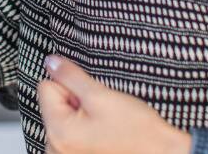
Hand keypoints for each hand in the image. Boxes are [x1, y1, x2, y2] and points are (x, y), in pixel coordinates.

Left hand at [37, 55, 191, 153]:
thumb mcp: (100, 95)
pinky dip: (81, 131)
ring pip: (61, 118)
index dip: (70, 86)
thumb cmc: (137, 131)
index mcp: (58, 133)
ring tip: (103, 126)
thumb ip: (70, 75)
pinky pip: (67, 133)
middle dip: (74, 103)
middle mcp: (54, 149)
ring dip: (79, 117)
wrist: (161, 152)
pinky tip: (101, 136)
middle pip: (52, 104)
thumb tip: (51, 62)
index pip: (46, 88)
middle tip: (100, 115)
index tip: (90, 99)